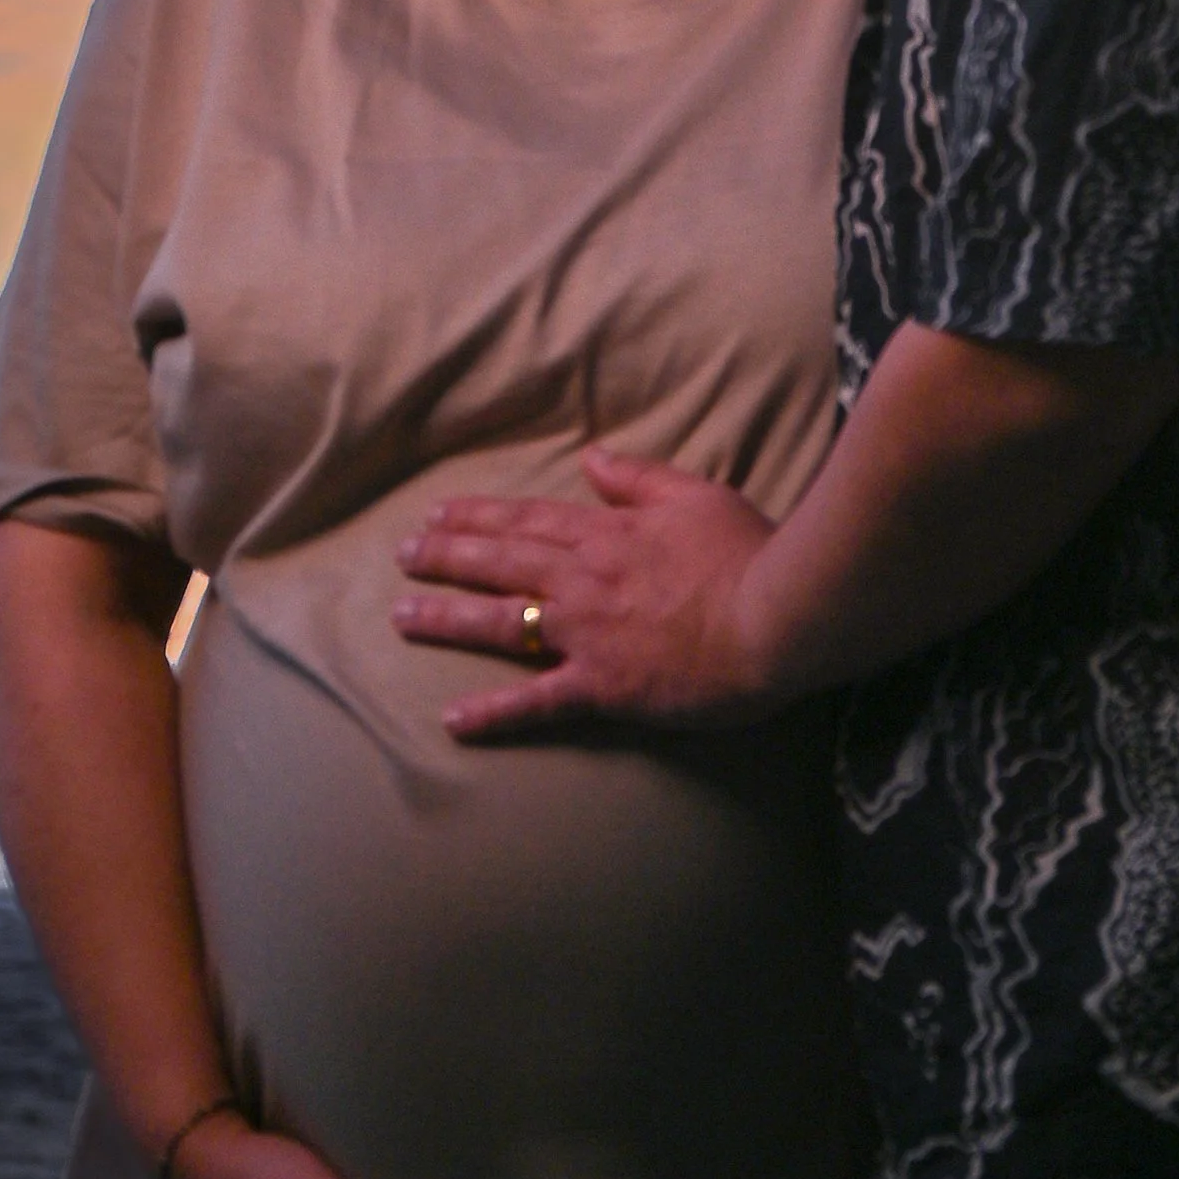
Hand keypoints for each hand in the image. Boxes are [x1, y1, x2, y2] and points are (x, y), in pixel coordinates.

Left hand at [394, 450, 779, 741]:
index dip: (477, 517)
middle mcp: (582, 580)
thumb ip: (638, 478)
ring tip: (401, 616)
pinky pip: (537, 702)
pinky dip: (493, 714)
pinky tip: (453, 721)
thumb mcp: (695, 495)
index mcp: (605, 533)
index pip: (526, 520)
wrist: (776, 616)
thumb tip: (592, 458)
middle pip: (499, 563)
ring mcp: (587, 634)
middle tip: (401, 555)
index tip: (437, 514)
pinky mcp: (602, 687)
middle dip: (445, 556)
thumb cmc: (747, 553)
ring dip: (447, 618)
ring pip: (501, 623)